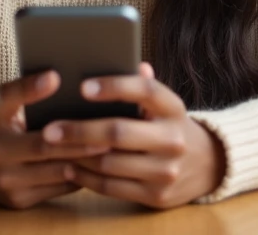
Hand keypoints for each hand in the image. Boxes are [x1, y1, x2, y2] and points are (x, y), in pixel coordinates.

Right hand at [0, 71, 110, 209]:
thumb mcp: (3, 101)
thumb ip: (25, 88)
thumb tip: (55, 76)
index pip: (21, 113)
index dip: (40, 98)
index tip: (59, 79)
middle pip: (47, 150)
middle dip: (81, 142)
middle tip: (111, 132)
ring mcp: (9, 184)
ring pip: (57, 173)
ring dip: (86, 161)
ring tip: (113, 148)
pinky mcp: (20, 202)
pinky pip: (58, 188)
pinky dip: (80, 176)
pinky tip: (99, 164)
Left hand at [42, 63, 225, 208]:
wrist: (208, 166)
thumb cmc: (169, 125)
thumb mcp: (164, 104)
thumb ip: (144, 84)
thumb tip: (130, 61)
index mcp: (174, 108)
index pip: (145, 90)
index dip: (114, 86)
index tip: (82, 86)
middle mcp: (174, 140)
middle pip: (119, 132)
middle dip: (79, 130)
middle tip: (50, 128)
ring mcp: (166, 171)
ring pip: (109, 163)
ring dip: (76, 155)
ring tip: (53, 147)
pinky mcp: (156, 196)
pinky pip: (111, 188)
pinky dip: (85, 178)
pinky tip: (69, 167)